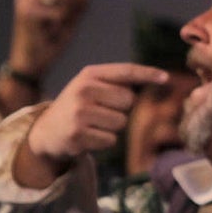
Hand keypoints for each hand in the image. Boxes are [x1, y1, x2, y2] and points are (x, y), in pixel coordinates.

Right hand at [9, 0, 91, 78]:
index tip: (67, 11)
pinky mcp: (28, 13)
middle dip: (71, 0)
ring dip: (66, 12)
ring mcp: (26, 0)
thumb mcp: (69, 21)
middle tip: (60, 22)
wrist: (31, 66)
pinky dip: (60, 26)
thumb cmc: (49, 44)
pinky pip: (60, 13)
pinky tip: (48, 35)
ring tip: (54, 28)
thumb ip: (79, 3)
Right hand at [15, 62, 167, 187]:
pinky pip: (110, 140)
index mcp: (90, 74)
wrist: (46, 132)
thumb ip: (117, 83)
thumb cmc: (78, 108)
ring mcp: (79, 111)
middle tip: (99, 112)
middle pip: (129, 101)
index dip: (147, 74)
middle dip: (120, 110)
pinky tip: (87, 137)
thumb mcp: (91, 88)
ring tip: (92, 125)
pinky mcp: (78, 134)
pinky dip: (103, 142)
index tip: (165, 78)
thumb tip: (158, 78)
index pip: (125, 71)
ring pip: (121, 122)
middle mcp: (84, 89)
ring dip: (112, 128)